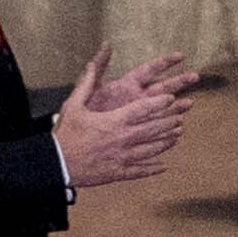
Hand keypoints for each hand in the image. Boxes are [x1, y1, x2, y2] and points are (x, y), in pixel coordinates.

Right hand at [53, 56, 198, 195]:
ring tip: (177, 135)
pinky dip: (154, 168)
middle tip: (181, 116)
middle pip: (153, 129)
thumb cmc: (65, 133)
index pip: (143, 109)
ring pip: (151, 149)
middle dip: (169, 121)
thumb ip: (86, 83)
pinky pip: (141, 171)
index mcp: (115, 121)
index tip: (170, 98)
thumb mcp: (73, 104)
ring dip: (166, 142)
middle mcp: (123, 138)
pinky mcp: (119, 173)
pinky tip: (164, 166)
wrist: (56, 164)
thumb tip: (91, 63)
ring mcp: (123, 157)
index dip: (159, 103)